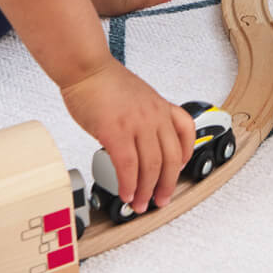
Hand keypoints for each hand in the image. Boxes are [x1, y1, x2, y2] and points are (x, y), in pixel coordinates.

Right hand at [61, 58, 194, 211]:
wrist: (86, 68)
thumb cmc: (104, 81)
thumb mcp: (138, 95)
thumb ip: (144, 117)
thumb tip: (140, 142)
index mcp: (160, 106)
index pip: (186, 133)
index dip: (185, 156)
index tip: (178, 171)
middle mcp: (154, 115)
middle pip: (171, 158)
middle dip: (167, 184)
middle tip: (161, 200)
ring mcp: (137, 124)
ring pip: (152, 166)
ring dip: (146, 191)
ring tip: (140, 203)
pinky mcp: (116, 132)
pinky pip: (128, 167)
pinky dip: (128, 184)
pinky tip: (125, 193)